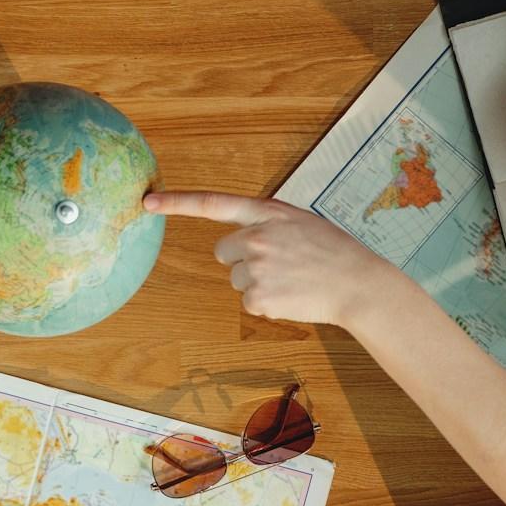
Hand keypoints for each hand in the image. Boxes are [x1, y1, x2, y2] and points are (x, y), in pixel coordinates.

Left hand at [145, 191, 400, 327]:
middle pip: (223, 251)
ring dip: (258, 282)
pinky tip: (292, 296)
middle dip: (243, 258)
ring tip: (292, 279)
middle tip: (280, 263)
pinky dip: (267, 303)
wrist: (358, 284)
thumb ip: (267, 222)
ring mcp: (256, 268)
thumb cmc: (333, 251)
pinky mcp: (258, 297)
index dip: (177, 202)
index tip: (147, 202)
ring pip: (237, 279)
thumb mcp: (300, 222)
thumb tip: (241, 239)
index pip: (213, 203)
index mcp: (266, 213)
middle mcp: (256, 237)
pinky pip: (249, 301)